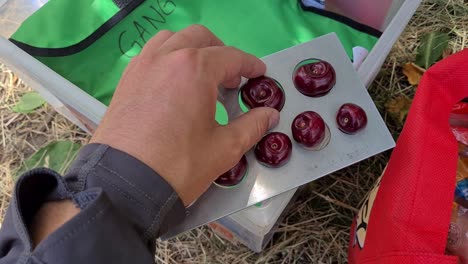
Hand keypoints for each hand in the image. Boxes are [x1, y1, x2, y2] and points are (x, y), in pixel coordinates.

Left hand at [91, 25, 279, 204]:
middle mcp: (167, 57)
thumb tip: (269, 115)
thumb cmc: (179, 164)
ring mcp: (143, 66)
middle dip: (221, 52)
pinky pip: (150, 54)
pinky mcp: (126, 79)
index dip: (250, 64)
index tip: (258, 72)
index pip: (231, 56)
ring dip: (191, 49)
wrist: (126, 184)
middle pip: (200, 38)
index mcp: (195, 69)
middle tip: (231, 77)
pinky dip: (167, 58)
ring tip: (200, 74)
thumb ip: (252, 126)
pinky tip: (173, 83)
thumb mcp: (224, 148)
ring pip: (172, 40)